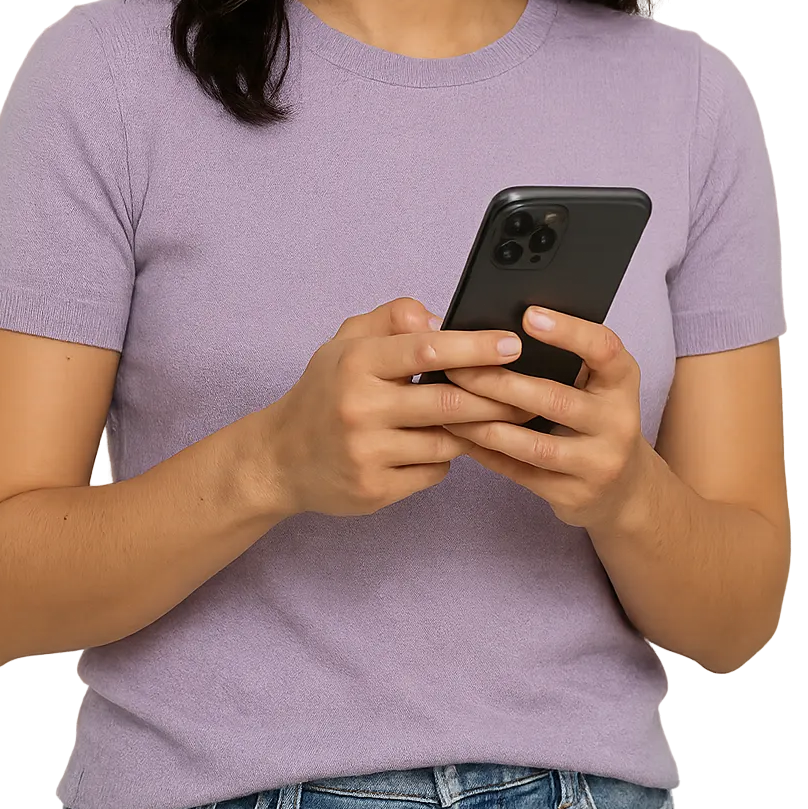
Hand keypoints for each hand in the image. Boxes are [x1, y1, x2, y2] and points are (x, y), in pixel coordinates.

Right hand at [253, 297, 533, 520]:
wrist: (278, 458)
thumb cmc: (324, 392)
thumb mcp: (346, 341)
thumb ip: (391, 318)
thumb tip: (440, 320)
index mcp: (356, 363)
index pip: (426, 350)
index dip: (475, 347)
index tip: (511, 345)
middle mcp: (360, 408)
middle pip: (449, 403)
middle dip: (496, 399)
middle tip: (529, 393)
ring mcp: (367, 453)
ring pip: (447, 443)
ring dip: (475, 432)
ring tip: (494, 419)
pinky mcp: (375, 490)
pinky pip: (433, 473)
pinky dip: (445, 460)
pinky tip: (442, 447)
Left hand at [442, 306, 650, 533]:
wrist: (626, 489)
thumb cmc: (597, 419)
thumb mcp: (598, 384)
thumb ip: (565, 359)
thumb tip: (497, 332)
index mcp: (622, 382)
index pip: (604, 349)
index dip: (568, 331)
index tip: (528, 316)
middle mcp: (618, 422)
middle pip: (553, 398)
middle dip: (497, 383)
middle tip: (456, 367)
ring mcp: (598, 463)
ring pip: (532, 443)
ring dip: (483, 423)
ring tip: (447, 406)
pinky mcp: (574, 495)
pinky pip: (521, 472)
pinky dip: (486, 453)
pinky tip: (460, 436)